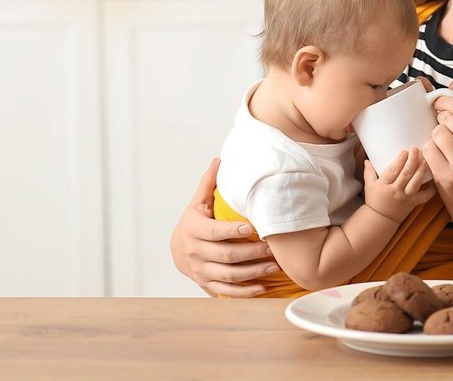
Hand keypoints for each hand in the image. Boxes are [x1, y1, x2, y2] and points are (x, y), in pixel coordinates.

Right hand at [169, 158, 279, 297]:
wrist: (177, 250)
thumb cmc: (194, 222)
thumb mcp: (197, 203)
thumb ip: (209, 184)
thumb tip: (219, 160)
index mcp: (194, 230)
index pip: (214, 232)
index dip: (231, 231)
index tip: (252, 228)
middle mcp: (195, 252)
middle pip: (226, 256)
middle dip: (251, 253)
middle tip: (274, 248)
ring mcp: (201, 271)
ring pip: (229, 275)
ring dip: (254, 272)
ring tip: (275, 266)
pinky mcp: (207, 284)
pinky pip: (227, 291)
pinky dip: (246, 292)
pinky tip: (264, 288)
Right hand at [363, 148, 435, 222]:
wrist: (380, 219)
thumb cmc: (374, 200)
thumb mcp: (368, 185)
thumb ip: (368, 171)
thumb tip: (367, 159)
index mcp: (384, 185)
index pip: (392, 171)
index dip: (399, 160)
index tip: (405, 151)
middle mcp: (395, 191)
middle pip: (406, 174)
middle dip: (412, 161)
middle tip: (416, 149)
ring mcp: (406, 198)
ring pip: (415, 183)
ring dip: (421, 171)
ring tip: (425, 161)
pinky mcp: (413, 203)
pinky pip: (424, 196)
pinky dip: (431, 189)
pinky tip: (433, 179)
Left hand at [423, 79, 452, 208]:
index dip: (443, 102)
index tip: (438, 106)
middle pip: (446, 119)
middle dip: (439, 121)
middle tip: (444, 130)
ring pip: (436, 134)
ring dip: (434, 137)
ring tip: (443, 146)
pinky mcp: (448, 176)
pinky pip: (428, 150)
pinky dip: (429, 152)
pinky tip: (437, 157)